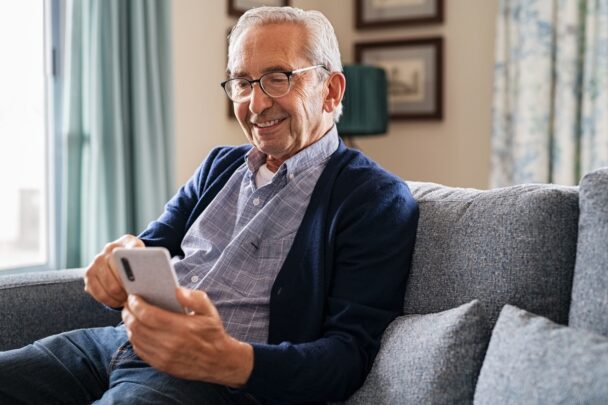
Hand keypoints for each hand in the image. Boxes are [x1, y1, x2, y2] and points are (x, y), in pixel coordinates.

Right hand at [84, 234, 144, 307]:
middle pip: (117, 275)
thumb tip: (153, 273)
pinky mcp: (89, 274)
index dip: (134, 275)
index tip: (139, 285)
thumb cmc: (139, 260)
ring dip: (117, 297)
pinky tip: (117, 302)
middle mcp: (109, 249)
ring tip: (126, 301)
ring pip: (106, 286)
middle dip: (126, 290)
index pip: (132, 257)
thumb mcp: (149, 256)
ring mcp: (96, 261)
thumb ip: (150, 261)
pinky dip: (107, 300)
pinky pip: (95, 292)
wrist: (124, 256)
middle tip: (134, 298)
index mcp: (127, 241)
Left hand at [121, 288, 253, 387]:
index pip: (148, 315)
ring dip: (129, 326)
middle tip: (128, 304)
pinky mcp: (161, 365)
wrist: (219, 361)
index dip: (136, 304)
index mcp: (182, 327)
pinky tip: (137, 331)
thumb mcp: (209, 311)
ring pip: (135, 339)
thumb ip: (194, 297)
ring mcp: (164, 357)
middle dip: (128, 313)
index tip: (133, 296)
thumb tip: (177, 290)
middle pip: (137, 326)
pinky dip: (134, 339)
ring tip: (131, 316)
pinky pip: (140, 351)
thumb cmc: (213, 333)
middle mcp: (170, 344)